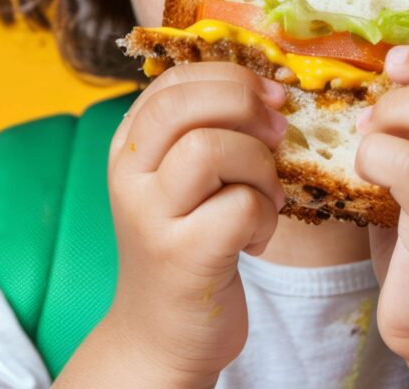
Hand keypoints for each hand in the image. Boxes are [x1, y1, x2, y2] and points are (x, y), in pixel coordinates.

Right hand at [85, 61, 288, 384]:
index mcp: (129, 146)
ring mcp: (151, 215)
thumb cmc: (186, 245)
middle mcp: (130, 174)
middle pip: (186, 103)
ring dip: (260, 166)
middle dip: (245, 105)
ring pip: (213, 148)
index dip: (230, 76)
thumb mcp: (180, 181)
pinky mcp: (184, 256)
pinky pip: (241, 206)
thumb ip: (204, 132)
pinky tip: (256, 237)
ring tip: (266, 196)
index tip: (271, 95)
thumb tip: (269, 89)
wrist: (160, 333)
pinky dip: (265, 215)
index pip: (173, 80)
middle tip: (279, 133)